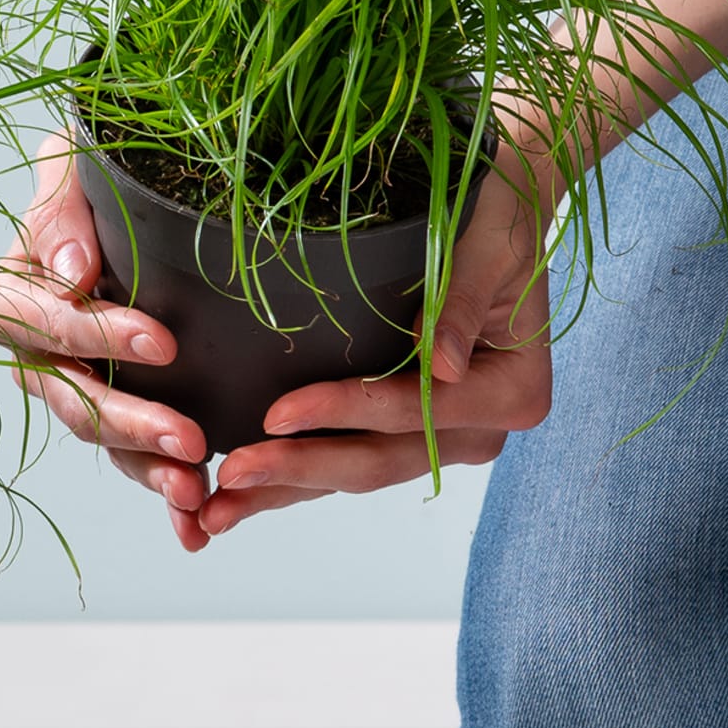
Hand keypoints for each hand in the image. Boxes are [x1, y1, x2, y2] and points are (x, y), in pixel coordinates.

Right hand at [0, 132, 218, 550]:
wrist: (142, 194)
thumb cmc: (100, 173)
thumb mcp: (73, 162)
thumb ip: (60, 206)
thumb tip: (70, 273)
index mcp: (15, 294)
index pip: (42, 326)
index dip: (95, 338)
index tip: (163, 342)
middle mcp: (38, 352)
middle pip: (70, 399)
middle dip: (129, 423)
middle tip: (189, 439)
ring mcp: (79, 387)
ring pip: (104, 439)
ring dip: (148, 469)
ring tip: (196, 490)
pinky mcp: (123, 408)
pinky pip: (138, 457)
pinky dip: (166, 492)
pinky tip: (200, 523)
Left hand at [197, 163, 554, 534]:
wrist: (500, 215)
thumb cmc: (495, 220)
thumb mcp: (487, 248)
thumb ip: (460, 305)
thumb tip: (442, 368)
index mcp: (510, 393)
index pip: (414, 412)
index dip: (342, 413)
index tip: (275, 414)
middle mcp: (478, 431)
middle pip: (379, 461)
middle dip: (298, 470)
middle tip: (228, 476)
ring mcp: (442, 438)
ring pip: (355, 472)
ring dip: (284, 490)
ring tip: (217, 511)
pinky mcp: (408, 434)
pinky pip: (347, 459)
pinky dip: (296, 477)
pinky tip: (242, 493)